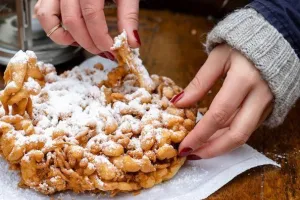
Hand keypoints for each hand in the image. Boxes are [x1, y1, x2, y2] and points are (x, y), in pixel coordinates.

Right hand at [35, 0, 140, 59]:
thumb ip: (129, 16)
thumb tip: (132, 42)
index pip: (91, 15)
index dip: (101, 37)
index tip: (112, 49)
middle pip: (72, 20)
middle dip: (89, 42)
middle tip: (103, 51)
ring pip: (49, 17)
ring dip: (67, 38)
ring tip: (85, 44)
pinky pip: (42, 12)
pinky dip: (53, 28)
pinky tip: (71, 35)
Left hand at [172, 44, 272, 159]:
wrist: (276, 39)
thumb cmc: (242, 45)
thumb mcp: (218, 57)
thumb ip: (199, 82)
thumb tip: (178, 103)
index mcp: (244, 80)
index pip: (219, 115)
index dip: (200, 134)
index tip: (184, 146)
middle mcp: (260, 96)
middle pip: (237, 134)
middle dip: (213, 149)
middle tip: (193, 154)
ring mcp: (267, 104)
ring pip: (244, 134)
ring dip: (220, 145)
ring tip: (199, 148)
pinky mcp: (269, 107)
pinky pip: (249, 127)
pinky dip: (230, 135)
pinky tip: (215, 137)